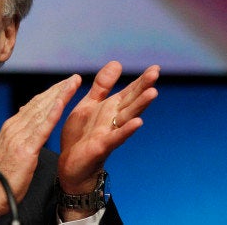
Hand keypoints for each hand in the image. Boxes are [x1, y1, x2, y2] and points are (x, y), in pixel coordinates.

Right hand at [0, 74, 81, 222]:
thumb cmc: (0, 177)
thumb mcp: (9, 149)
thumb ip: (19, 133)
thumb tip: (25, 117)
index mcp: (11, 127)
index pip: (33, 105)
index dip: (51, 93)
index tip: (64, 84)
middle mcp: (14, 127)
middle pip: (39, 103)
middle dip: (58, 89)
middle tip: (74, 78)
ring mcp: (19, 137)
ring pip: (42, 111)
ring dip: (59, 95)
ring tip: (73, 84)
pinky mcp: (25, 150)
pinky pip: (41, 129)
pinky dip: (52, 114)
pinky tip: (61, 103)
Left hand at [58, 61, 159, 195]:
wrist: (70, 164)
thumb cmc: (81, 134)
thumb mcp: (89, 104)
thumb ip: (102, 86)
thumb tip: (117, 62)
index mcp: (110, 108)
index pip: (129, 92)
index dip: (141, 80)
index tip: (155, 67)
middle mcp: (114, 119)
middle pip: (132, 101)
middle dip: (143, 87)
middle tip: (156, 73)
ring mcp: (110, 133)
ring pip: (128, 117)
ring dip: (140, 105)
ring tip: (153, 92)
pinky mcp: (102, 146)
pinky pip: (116, 137)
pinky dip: (127, 130)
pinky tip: (138, 122)